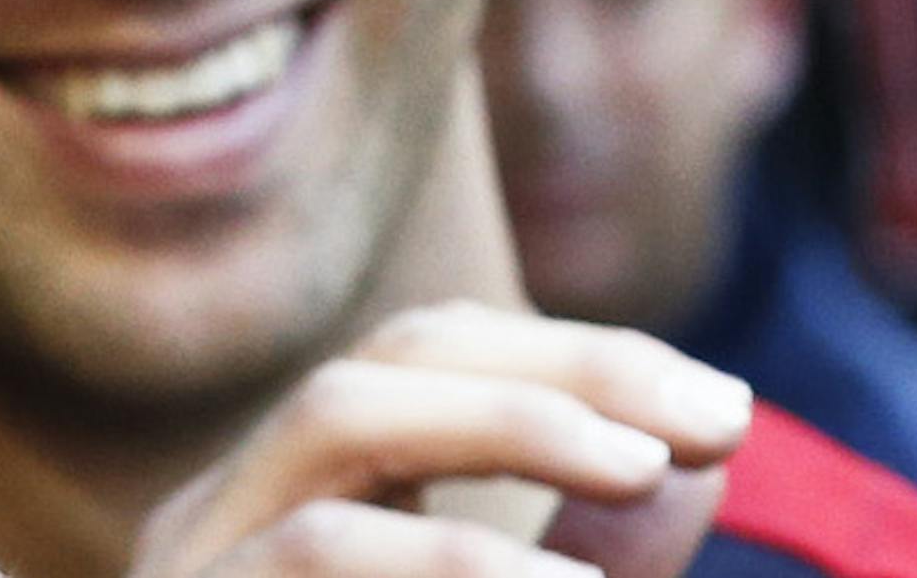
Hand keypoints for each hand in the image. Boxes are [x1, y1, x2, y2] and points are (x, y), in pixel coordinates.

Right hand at [127, 301, 749, 577]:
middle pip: (386, 361)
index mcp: (294, 510)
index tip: (724, 408)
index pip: (429, 368)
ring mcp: (191, 562)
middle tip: (720, 419)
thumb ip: (590, 569)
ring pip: (329, 417)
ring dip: (506, 422)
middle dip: (561, 367)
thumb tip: (694, 460)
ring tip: (649, 465)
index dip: (575, 359)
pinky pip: (312, 551)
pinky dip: (452, 557)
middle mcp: (226, 516)